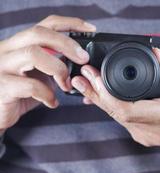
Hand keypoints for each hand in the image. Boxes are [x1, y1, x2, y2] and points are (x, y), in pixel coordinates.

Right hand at [0, 15, 95, 134]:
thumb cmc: (19, 94)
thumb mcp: (39, 75)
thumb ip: (53, 64)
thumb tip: (79, 60)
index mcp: (20, 45)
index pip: (45, 24)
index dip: (70, 23)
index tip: (91, 29)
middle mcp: (8, 50)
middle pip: (39, 33)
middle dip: (67, 44)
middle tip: (83, 58)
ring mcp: (2, 66)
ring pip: (33, 54)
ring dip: (58, 69)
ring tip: (66, 84)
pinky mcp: (2, 86)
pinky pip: (29, 85)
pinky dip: (47, 93)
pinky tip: (52, 102)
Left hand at [72, 48, 159, 148]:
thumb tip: (155, 51)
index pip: (130, 109)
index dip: (108, 96)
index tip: (95, 78)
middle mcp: (156, 130)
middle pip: (118, 113)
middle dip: (97, 94)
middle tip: (83, 76)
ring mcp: (146, 137)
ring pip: (116, 117)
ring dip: (99, 99)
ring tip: (84, 81)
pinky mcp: (139, 137)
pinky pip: (119, 120)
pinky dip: (108, 106)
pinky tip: (95, 94)